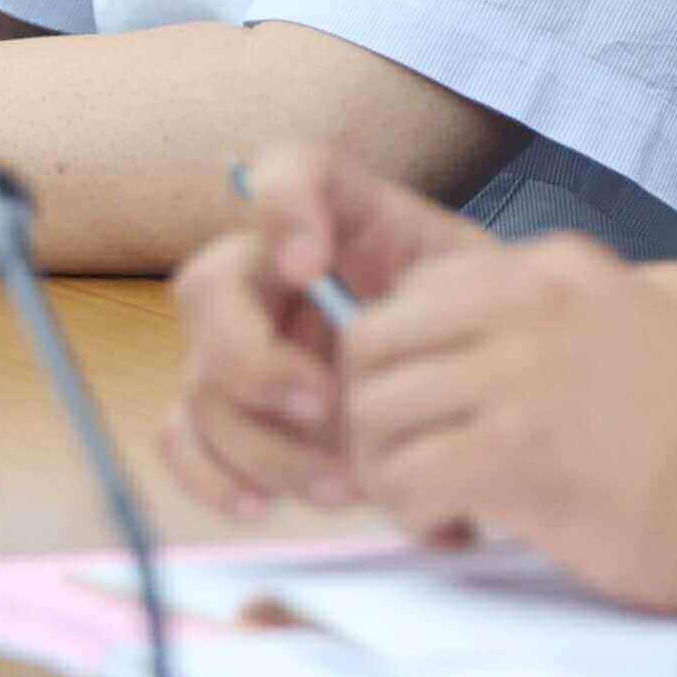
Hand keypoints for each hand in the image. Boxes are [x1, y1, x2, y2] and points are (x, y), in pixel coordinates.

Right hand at [153, 143, 500, 521]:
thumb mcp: (492, 296)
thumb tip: (390, 314)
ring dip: (261, 442)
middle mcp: (274, 277)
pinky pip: (183, 439)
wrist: (490, 400)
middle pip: (210, 287)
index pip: (288, 171)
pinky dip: (211, 476)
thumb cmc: (485, 337)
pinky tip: (262, 505)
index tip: (311, 265)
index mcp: (340, 224)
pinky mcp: (235, 419)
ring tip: (341, 486)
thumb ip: (456, 283)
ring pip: (202, 382)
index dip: (280, 207)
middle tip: (324, 401)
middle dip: (255, 356)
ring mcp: (244, 349)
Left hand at [336, 233, 676, 614]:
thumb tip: (450, 371)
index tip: (427, 419)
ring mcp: (520, 374)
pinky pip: (407, 480)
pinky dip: (414, 516)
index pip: (410, 294)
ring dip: (387, 473)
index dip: (399, 367)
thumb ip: (540, 327)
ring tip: (437, 508)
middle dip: (369, 417)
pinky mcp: (519, 454)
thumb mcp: (621, 326)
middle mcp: (527, 304)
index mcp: (552, 269)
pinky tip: (459, 533)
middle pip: (369, 345)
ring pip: (373, 415)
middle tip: (409, 469)